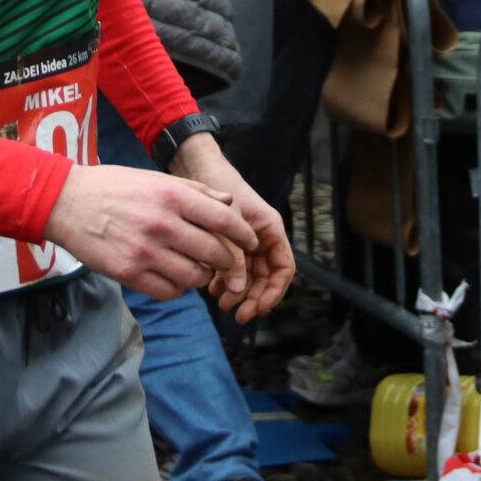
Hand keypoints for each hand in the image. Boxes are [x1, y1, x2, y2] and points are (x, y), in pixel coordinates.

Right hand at [43, 162, 260, 301]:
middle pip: (214, 253)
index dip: (244, 234)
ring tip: (195, 267)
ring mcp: (145, 252)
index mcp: (172, 196)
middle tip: (225, 260)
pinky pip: (169, 291)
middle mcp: (162, 224)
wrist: (66, 202)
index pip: (224, 219)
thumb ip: (195, 191)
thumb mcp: (155, 178)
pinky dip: (177, 288)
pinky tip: (172, 276)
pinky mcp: (128, 273)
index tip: (251, 241)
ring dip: (201, 276)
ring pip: (194, 277)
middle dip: (226, 260)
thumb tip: (229, 202)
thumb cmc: (114, 187)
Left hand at [169, 134, 294, 319]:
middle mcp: (261, 237)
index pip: (284, 268)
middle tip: (238, 314)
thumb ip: (234, 257)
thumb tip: (238, 291)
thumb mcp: (227, 224)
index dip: (274, 292)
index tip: (258, 308)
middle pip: (267, 277)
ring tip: (221, 303)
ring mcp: (246, 240)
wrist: (197, 166)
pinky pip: (234, 268)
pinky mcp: (229, 242)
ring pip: (250, 276)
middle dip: (254, 297)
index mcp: (270, 229)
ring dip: (239, 291)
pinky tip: (213, 288)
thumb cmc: (218, 187)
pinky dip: (226, 280)